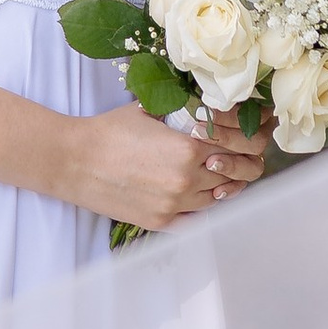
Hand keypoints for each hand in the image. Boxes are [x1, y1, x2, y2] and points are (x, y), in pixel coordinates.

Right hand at [58, 102, 267, 231]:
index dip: (250, 140)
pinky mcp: (159, 222)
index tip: (254, 134)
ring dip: (224, 186)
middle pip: (236, 176)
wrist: (73, 161)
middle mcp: (187, 180)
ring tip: (221, 173)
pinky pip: (197, 221)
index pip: (241, 147)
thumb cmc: (110, 130)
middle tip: (242, 155)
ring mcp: (174, 205)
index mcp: (189, 148)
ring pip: (219, 199)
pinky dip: (204, 209)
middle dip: (243, 164)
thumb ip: (186, 111)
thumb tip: (212, 106)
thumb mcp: (151, 110)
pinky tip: (204, 197)